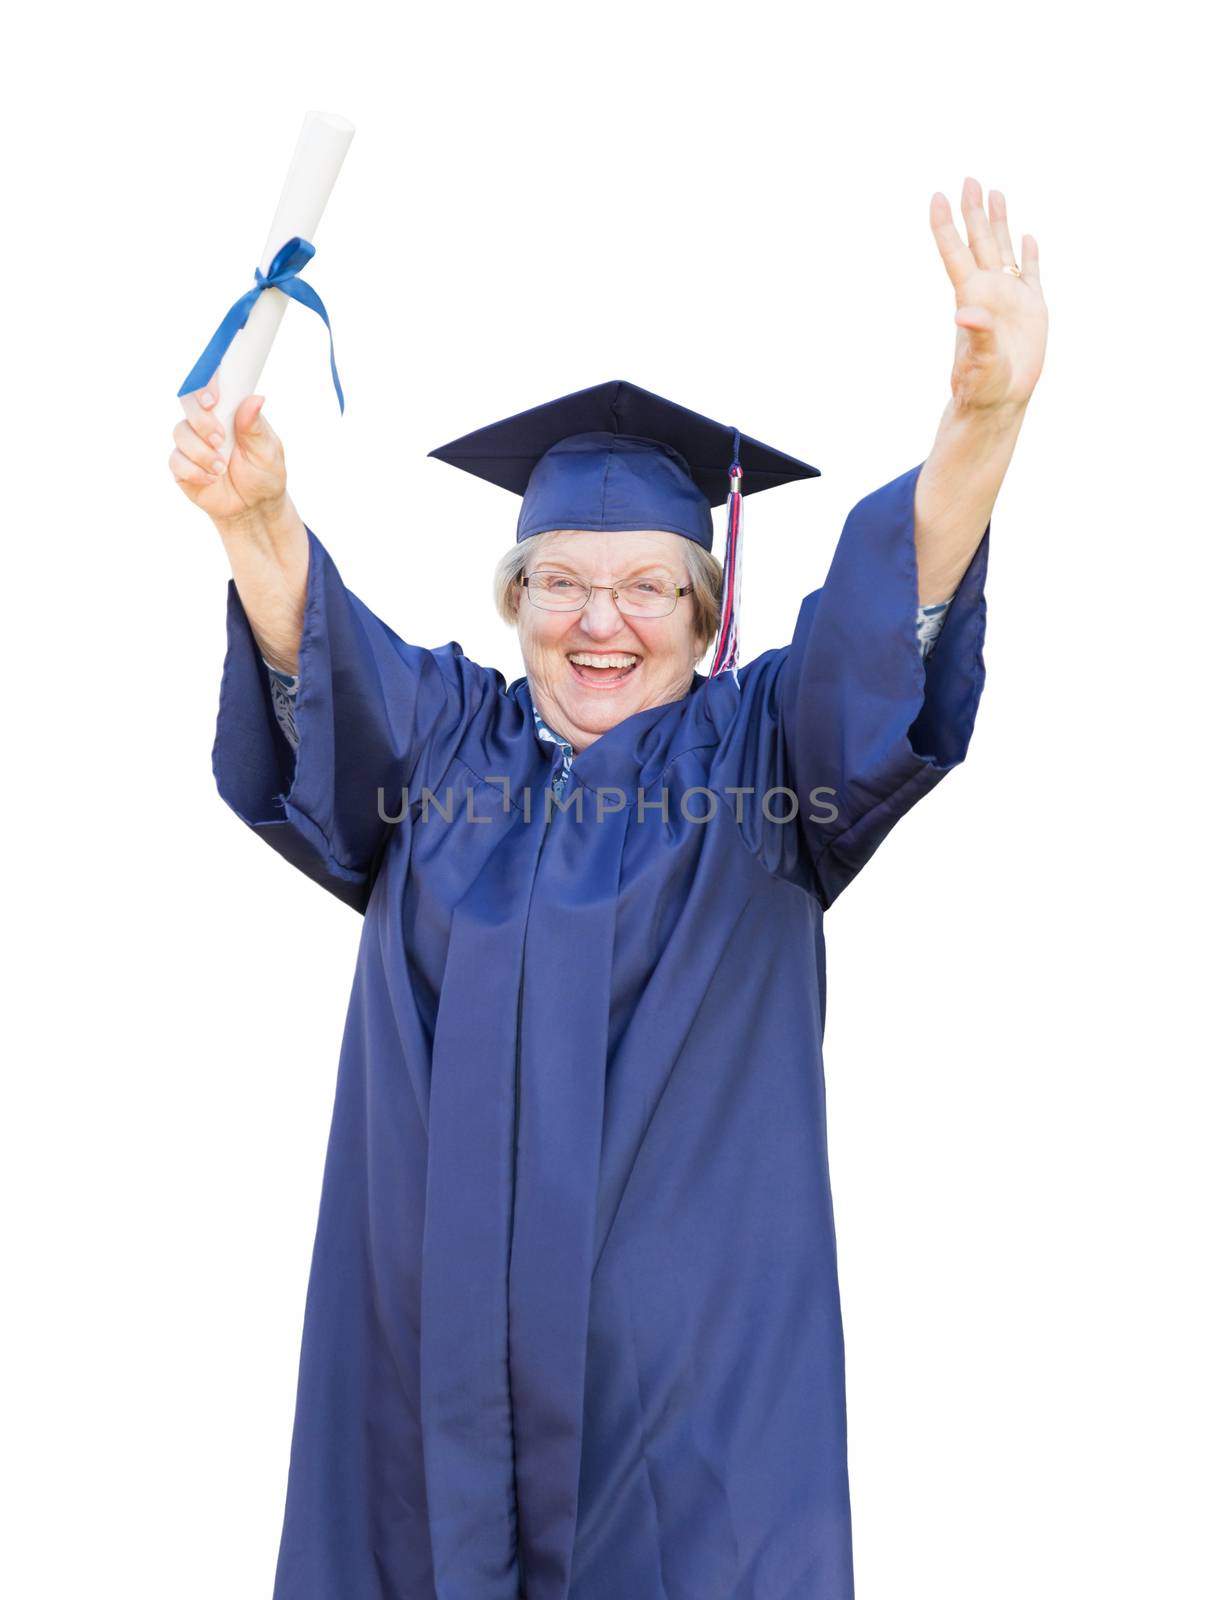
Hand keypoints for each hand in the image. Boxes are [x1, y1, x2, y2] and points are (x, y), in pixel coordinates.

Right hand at [169, 376, 288, 527]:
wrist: (254, 507)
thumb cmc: (263, 474)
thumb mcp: (267, 451)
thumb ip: (255, 426)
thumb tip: (256, 398)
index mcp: (229, 410)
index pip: (211, 386)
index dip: (206, 385)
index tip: (212, 400)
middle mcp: (206, 421)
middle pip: (188, 402)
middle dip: (201, 420)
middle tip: (220, 440)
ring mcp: (192, 442)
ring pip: (180, 432)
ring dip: (201, 452)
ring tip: (222, 468)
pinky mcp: (182, 465)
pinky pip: (176, 460)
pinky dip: (194, 470)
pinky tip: (211, 479)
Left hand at [930, 177, 1047, 415]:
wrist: (1000, 401)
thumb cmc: (983, 385)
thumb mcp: (979, 362)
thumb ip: (976, 336)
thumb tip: (965, 314)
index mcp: (972, 298)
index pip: (955, 253)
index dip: (945, 226)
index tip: (937, 197)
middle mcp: (988, 291)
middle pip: (978, 242)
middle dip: (972, 211)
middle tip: (968, 180)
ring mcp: (1009, 297)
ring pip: (1003, 249)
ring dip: (998, 222)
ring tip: (994, 192)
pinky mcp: (1032, 308)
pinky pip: (1030, 273)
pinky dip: (1030, 254)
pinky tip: (1028, 237)